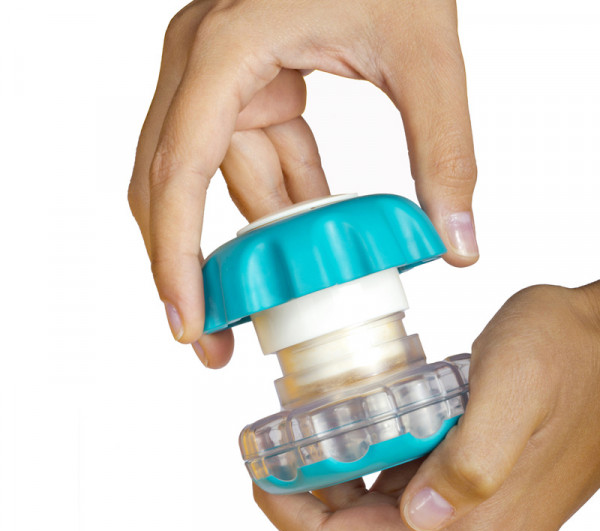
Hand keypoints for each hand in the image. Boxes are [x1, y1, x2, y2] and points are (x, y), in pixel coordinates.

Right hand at [128, 0, 478, 366]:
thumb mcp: (424, 53)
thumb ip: (445, 150)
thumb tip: (458, 243)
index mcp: (227, 49)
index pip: (179, 172)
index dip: (174, 255)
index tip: (187, 319)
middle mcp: (204, 65)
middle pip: (172, 188)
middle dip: (192, 268)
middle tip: (214, 340)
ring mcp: (222, 76)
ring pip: (218, 182)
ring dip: (248, 243)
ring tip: (268, 304)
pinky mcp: (248, 85)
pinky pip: (254, 161)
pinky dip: (279, 204)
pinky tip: (304, 242)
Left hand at [254, 283, 599, 530]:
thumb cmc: (567, 352)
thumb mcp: (515, 387)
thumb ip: (473, 459)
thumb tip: (421, 514)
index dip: (292, 517)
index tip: (258, 474)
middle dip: (306, 499)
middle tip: (273, 449)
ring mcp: (477, 526)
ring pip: (377, 521)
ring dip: (336, 483)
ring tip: (306, 437)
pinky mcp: (477, 502)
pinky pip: (402, 499)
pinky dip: (369, 472)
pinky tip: (357, 433)